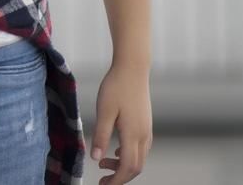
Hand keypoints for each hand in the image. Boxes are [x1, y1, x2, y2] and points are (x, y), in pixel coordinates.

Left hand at [89, 61, 152, 183]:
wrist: (132, 68)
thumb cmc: (116, 86)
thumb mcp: (104, 111)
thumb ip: (101, 136)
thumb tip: (96, 158)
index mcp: (133, 134)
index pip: (128, 167)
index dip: (116, 180)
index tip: (103, 184)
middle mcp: (143, 135)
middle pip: (135, 167)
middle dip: (119, 177)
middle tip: (102, 180)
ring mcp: (146, 129)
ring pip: (138, 158)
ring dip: (122, 166)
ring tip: (103, 163)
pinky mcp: (145, 123)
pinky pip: (139, 148)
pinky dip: (127, 155)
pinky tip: (114, 151)